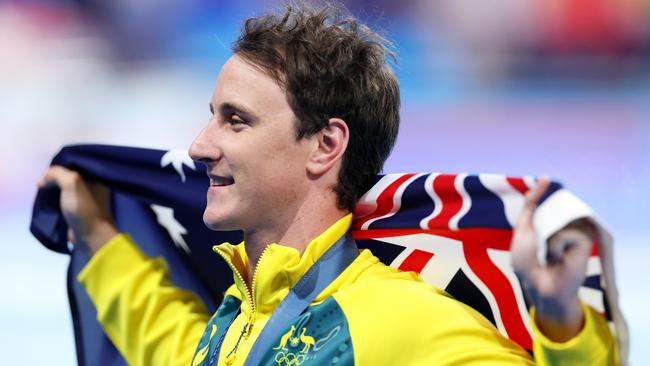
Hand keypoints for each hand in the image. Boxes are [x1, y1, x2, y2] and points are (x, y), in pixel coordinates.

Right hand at [37, 166, 117, 255]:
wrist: (90, 235)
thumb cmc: (84, 207)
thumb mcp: (72, 183)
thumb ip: (57, 174)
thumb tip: (42, 180)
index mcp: (96, 177)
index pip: (77, 164)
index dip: (62, 165)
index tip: (49, 170)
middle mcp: (93, 186)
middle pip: (70, 176)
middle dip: (56, 178)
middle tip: (44, 180)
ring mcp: (86, 199)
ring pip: (66, 188)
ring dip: (54, 189)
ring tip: (43, 189)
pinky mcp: (78, 210)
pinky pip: (64, 200)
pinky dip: (55, 199)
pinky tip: (47, 199)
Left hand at [511, 177, 594, 341]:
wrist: (538, 285)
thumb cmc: (527, 260)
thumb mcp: (524, 228)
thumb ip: (532, 204)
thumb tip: (544, 177)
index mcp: (546, 220)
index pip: (543, 199)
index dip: (540, 190)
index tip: (545, 178)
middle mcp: (561, 223)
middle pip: (552, 206)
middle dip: (539, 224)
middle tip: (539, 246)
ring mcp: (574, 230)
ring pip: (559, 220)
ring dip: (547, 238)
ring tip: (549, 253)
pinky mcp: (585, 240)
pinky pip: (567, 233)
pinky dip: (557, 246)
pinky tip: (559, 258)